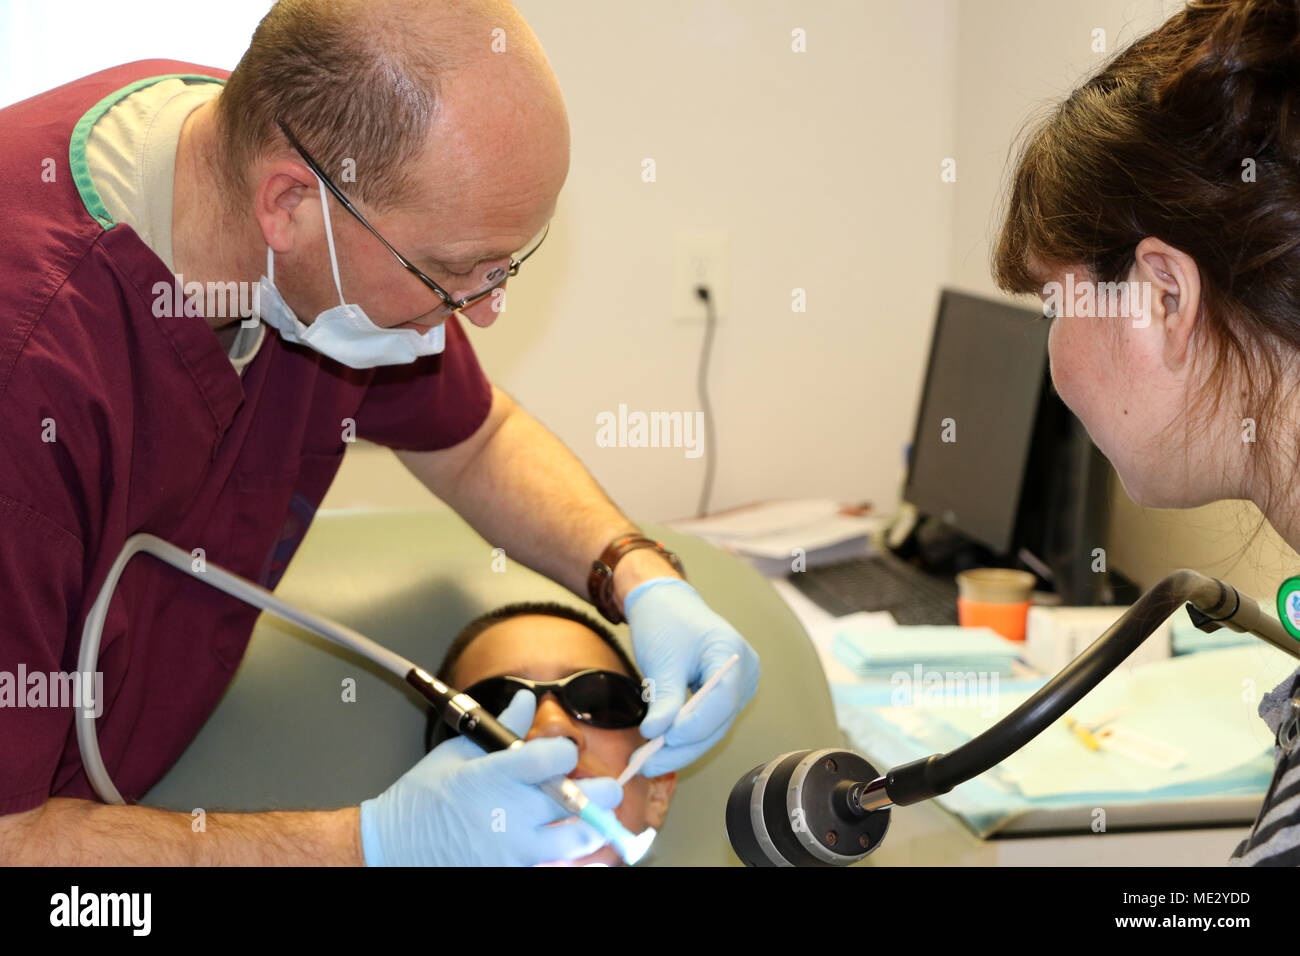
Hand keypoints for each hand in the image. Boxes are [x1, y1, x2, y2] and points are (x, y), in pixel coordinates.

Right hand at [359, 690, 622, 865]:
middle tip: (606, 789)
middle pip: (583, 803)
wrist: (392, 848)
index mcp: (497, 776)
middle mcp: (512, 814)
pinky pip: (556, 868)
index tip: (563, 755)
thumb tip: (526, 700)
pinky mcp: (510, 873)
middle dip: (603, 792)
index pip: (556, 758)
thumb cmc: (422, 798)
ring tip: (590, 820)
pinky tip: (565, 848)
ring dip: (591, 828)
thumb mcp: (457, 752)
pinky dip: (568, 859)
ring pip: (579, 842)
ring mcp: (514, 852)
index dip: (566, 752)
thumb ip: (501, 729)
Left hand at [623, 577, 759, 776]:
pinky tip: (660, 750)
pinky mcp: (724, 696)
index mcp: (732, 653)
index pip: (722, 697)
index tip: (665, 739)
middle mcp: (744, 672)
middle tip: (648, 764)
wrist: (664, 603)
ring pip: (712, 728)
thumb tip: (656, 734)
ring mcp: (737, 686)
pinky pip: (707, 722)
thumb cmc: (665, 622)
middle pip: (718, 720)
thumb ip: (664, 698)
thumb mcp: (662, 660)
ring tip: (648, 762)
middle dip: (683, 745)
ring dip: (682, 747)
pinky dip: (684, 737)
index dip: (696, 723)